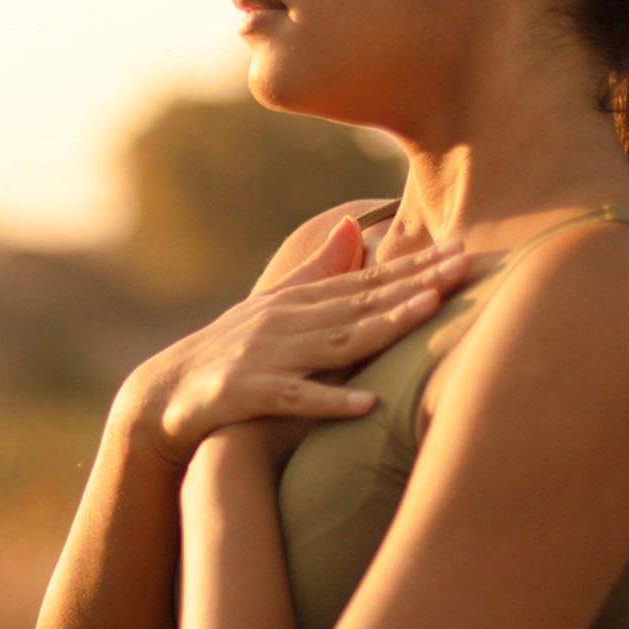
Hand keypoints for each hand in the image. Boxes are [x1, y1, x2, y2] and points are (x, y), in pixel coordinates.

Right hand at [123, 214, 472, 469]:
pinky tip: (366, 403)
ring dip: (384, 326)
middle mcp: (287, 321)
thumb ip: (318, 270)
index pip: (368, 281)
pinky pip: (294, 398)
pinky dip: (329, 401)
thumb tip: (355, 225)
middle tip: (465, 266)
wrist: (163, 394)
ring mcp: (267, 355)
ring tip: (429, 311)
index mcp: (299, 301)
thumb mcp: (275, 307)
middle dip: (416, 283)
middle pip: (362, 302)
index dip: (416, 266)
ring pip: (336, 340)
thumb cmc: (230, 351)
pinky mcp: (246, 394)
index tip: (462, 250)